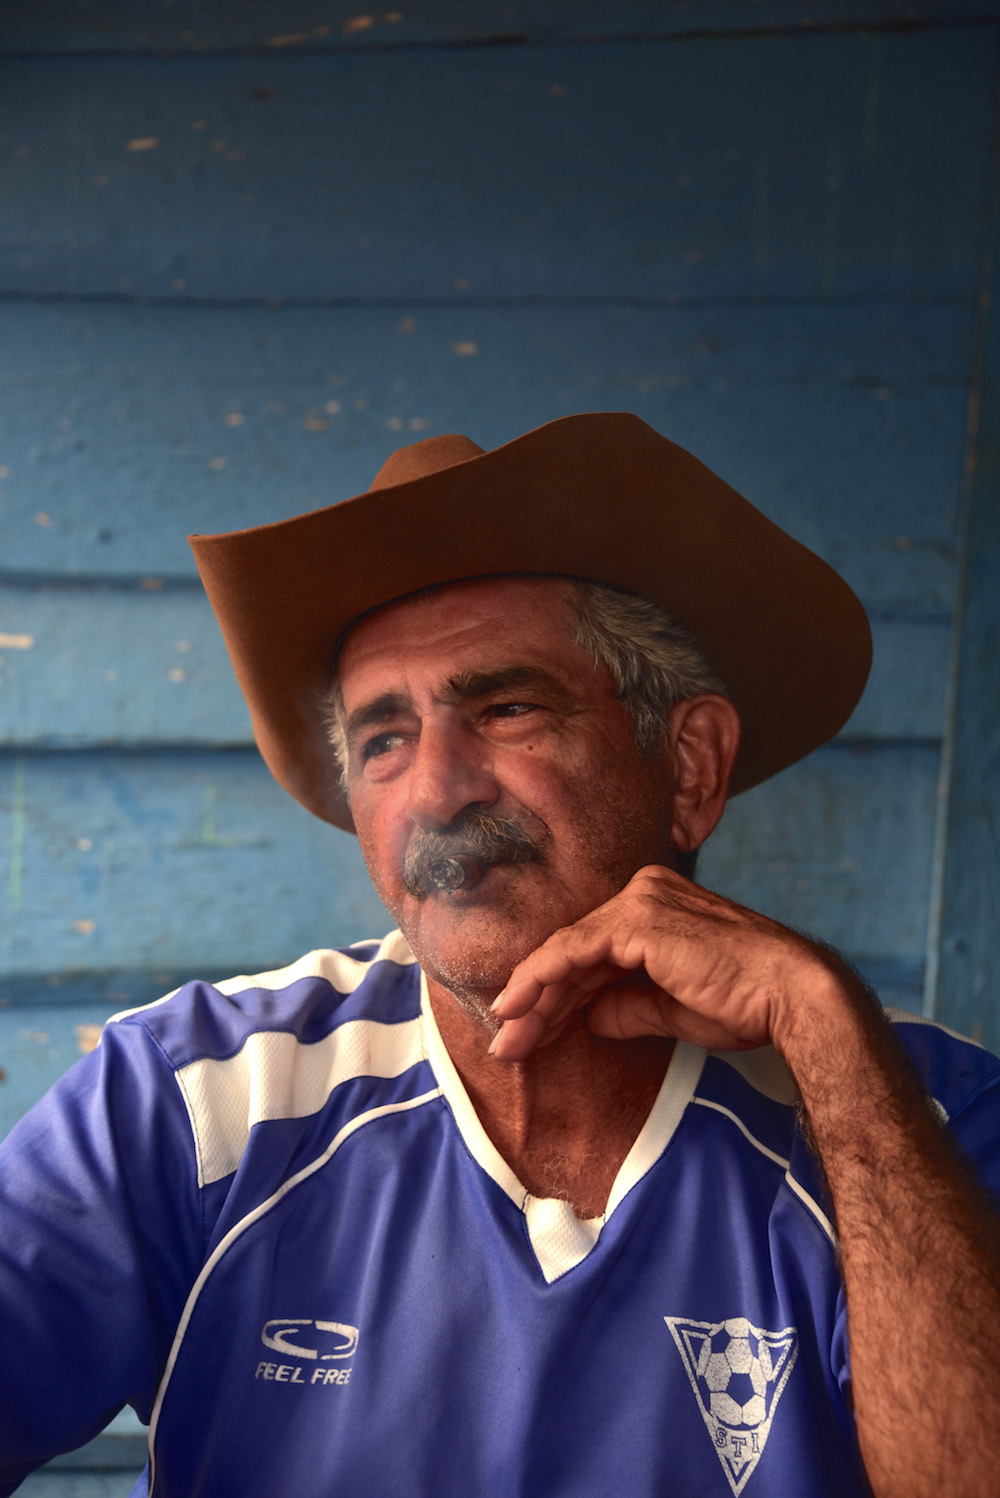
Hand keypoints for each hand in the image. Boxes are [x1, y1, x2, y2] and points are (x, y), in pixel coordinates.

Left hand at [489, 864, 846, 1061]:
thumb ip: (627, 1006)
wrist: (788, 997)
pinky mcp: (636, 920)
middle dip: (537, 1002)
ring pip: (566, 953)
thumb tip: (590, 1019)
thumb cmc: (743, 1003)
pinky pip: (572, 951)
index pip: (592, 952)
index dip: (557, 994)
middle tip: (506, 1043)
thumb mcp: (672, 1007)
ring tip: (506, 1040)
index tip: (529, 1032)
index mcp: (656, 905)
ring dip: (532, 999)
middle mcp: (644, 892)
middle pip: (573, 952)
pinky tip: (518, 1008)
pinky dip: (540, 980)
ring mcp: (640, 900)